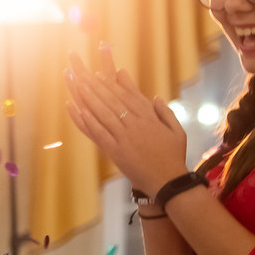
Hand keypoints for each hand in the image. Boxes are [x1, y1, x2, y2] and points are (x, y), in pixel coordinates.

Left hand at [64, 47, 190, 194]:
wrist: (169, 182)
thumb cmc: (173, 157)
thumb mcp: (177, 131)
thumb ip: (166, 113)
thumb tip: (156, 97)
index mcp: (149, 118)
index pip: (128, 95)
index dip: (114, 83)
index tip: (102, 72)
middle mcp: (136, 124)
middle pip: (113, 100)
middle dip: (97, 85)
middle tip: (83, 72)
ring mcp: (125, 137)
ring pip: (104, 113)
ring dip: (89, 98)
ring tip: (78, 84)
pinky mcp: (116, 151)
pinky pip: (99, 133)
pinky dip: (88, 121)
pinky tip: (78, 110)